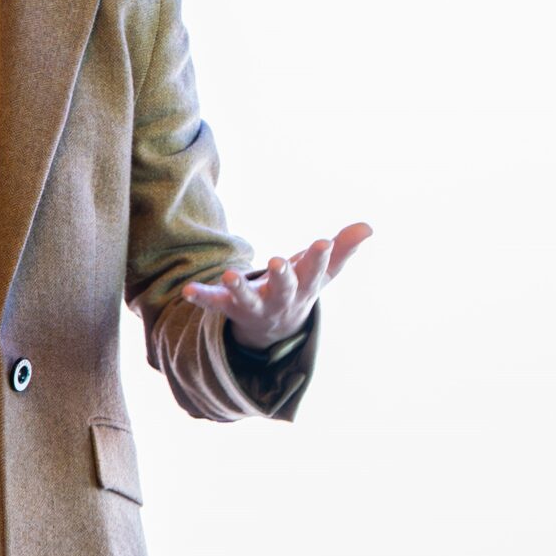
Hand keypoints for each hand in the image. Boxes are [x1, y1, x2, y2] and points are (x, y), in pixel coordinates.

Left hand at [180, 221, 371, 349]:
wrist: (273, 329)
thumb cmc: (301, 288)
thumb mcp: (321, 272)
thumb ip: (342, 250)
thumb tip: (368, 227)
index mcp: (303, 287)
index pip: (314, 272)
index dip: (320, 258)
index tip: (323, 242)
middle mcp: (280, 299)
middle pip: (283, 288)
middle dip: (282, 276)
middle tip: (278, 261)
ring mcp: (254, 305)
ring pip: (247, 300)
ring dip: (239, 288)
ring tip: (229, 275)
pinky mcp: (230, 307)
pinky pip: (214, 304)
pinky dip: (201, 297)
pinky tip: (187, 290)